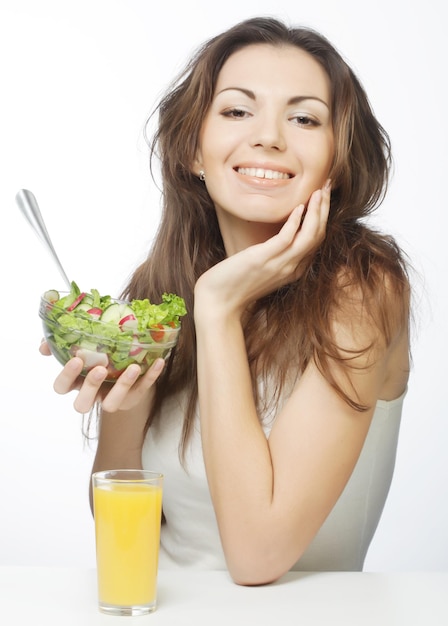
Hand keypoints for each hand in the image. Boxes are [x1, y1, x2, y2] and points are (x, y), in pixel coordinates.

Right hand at [39, 340, 164, 413]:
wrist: (127, 361)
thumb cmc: (100, 352)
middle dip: (90, 387)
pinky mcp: (134, 396)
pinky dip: (151, 376)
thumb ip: (61, 343)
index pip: (62, 387)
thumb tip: (44, 344)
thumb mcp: (81, 344)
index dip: (66, 377)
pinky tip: (158, 361)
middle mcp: (93, 393)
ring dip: (122, 386)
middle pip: (82, 404)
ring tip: (132, 367)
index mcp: (77, 381)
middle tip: (100, 369)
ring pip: (111, 404)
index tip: (76, 360)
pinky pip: (143, 389)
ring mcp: (113, 398)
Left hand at [194, 181, 330, 318]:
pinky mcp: (263, 259)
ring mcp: (279, 265)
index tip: (322, 196)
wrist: (218, 302)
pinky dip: (296, 221)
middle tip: (327, 186)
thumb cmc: (234, 285)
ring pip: (309, 235)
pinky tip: (299, 207)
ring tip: (318, 191)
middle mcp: (291, 268)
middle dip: (324, 209)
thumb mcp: (261, 268)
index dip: (323, 217)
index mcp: (293, 270)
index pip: (316, 241)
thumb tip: (275, 238)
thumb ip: (273, 255)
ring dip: (316, 211)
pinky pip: (287, 238)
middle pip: (318, 235)